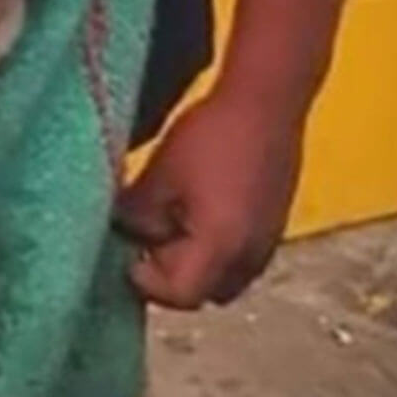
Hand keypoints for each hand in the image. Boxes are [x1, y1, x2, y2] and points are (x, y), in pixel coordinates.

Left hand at [115, 90, 304, 309]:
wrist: (266, 101)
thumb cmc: (209, 136)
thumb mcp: (158, 176)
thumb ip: (135, 216)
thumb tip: (120, 233)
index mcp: (221, 248)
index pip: (179, 295)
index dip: (147, 282)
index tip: (128, 255)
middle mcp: (251, 257)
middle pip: (203, 293)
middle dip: (171, 275)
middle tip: (146, 241)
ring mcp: (268, 242)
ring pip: (224, 276)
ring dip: (196, 263)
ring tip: (172, 223)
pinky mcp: (275, 225)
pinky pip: (241, 256)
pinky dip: (217, 247)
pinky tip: (198, 209)